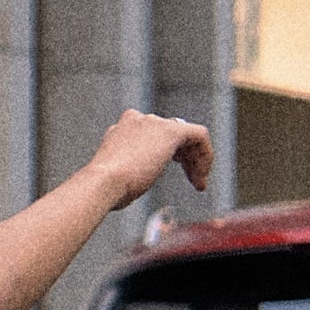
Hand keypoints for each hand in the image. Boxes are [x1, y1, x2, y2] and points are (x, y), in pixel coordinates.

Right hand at [90, 108, 214, 206]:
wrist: (103, 182)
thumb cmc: (106, 189)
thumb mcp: (117, 178)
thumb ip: (129, 173)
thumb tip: (132, 185)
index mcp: (122, 129)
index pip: (153, 134)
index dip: (168, 155)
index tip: (173, 174)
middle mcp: (138, 120)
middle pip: (172, 133)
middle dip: (185, 158)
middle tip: (192, 180)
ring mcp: (154, 123)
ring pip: (187, 136)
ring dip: (196, 160)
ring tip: (198, 183)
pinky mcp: (171, 131)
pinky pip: (199, 135)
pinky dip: (206, 154)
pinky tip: (202, 175)